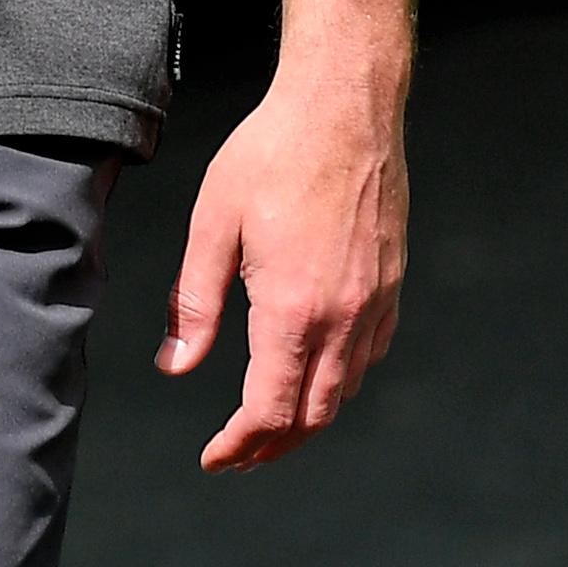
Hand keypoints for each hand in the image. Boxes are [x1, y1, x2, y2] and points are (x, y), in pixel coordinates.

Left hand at [155, 73, 406, 470]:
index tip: (213, 458)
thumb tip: (174, 365)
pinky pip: (371, 354)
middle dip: (274, 445)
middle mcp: (343, 317)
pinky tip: (316, 370)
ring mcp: (376, 303)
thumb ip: (194, 301)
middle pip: (314, 415)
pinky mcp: (393, 284)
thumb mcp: (213, 223)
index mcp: (293, 308)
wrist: (344, 108)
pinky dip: (342, 379)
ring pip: (347, 390)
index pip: (270, 409)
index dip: (239, 444)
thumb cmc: (272, 154)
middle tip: (238, 455)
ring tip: (271, 424)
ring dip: (309, 418)